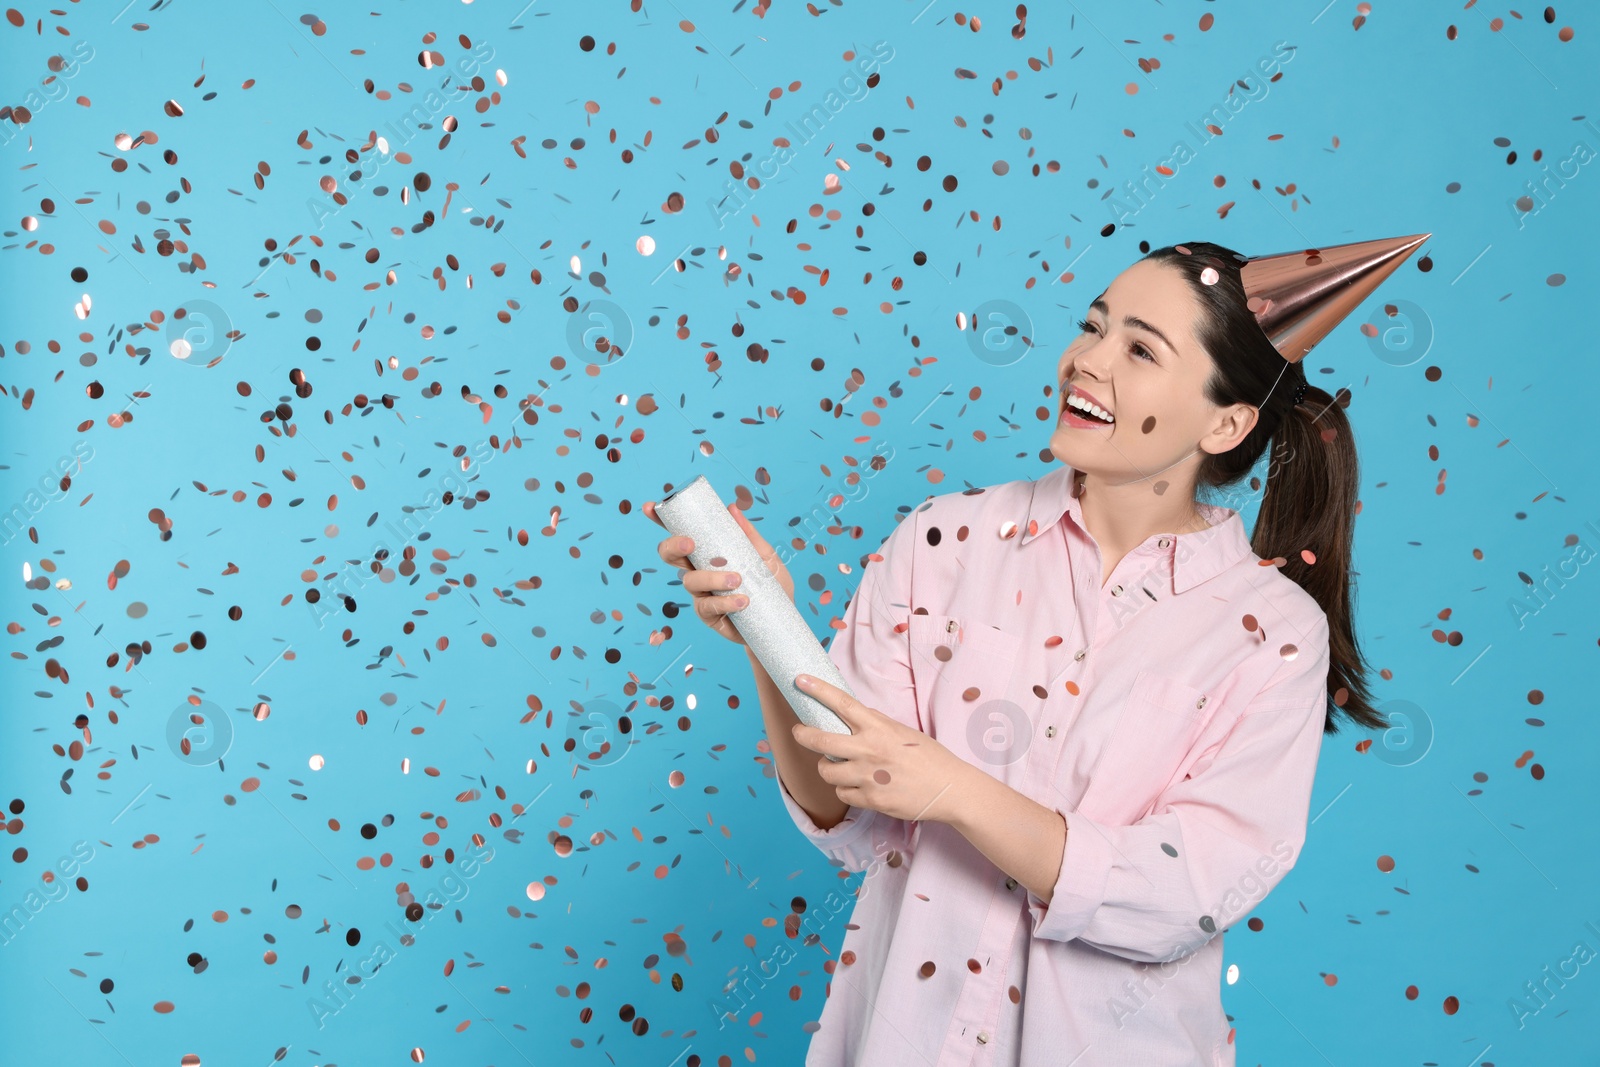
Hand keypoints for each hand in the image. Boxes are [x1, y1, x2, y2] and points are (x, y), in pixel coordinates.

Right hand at [643, 498, 794, 645]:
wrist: (780, 620)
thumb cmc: (771, 586)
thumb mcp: (765, 556)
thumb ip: (749, 535)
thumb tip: (732, 509)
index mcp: (708, 552)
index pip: (681, 533)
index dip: (661, 521)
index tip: (650, 508)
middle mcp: (699, 570)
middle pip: (670, 556)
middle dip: (673, 547)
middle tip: (689, 544)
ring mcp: (701, 593)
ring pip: (690, 581)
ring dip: (711, 578)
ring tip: (737, 580)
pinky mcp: (708, 615)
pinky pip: (706, 606)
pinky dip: (724, 602)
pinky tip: (742, 601)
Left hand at [788, 673, 975, 825]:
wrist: (950, 789)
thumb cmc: (928, 757)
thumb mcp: (902, 732)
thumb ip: (876, 725)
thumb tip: (852, 716)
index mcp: (879, 728)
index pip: (842, 704)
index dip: (818, 690)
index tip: (800, 680)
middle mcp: (870, 750)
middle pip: (821, 741)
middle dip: (803, 735)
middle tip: (800, 732)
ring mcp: (869, 776)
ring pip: (827, 771)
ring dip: (827, 768)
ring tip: (838, 766)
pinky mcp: (871, 799)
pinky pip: (842, 793)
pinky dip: (845, 789)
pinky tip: (858, 785)